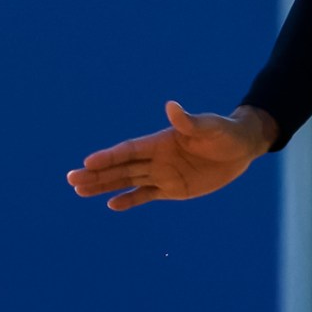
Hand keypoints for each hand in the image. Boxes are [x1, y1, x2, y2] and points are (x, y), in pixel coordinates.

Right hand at [67, 101, 278, 209]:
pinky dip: (129, 200)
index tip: (87, 163)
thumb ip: (189, 122)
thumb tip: (171, 106)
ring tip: (80, 191)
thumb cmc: (225, 132)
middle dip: (96, 174)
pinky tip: (111, 204)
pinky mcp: (173, 189)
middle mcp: (157, 158)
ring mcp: (163, 174)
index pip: (129, 151)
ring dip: (104, 186)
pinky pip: (146, 195)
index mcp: (161, 142)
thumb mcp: (209, 127)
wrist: (241, 147)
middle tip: (71, 180)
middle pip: (121, 168)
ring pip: (127, 182)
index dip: (108, 157)